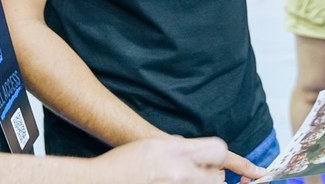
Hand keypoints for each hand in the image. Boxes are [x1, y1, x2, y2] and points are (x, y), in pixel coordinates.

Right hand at [93, 135, 264, 183]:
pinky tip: (174, 183)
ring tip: (185, 180)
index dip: (219, 155)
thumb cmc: (126, 162)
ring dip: (204, 183)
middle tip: (200, 173)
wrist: (105, 181)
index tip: (214, 158)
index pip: (219, 149)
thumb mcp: (154, 144)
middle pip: (219, 176)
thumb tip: (192, 148)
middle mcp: (182, 172)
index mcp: (177, 151)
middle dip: (213, 175)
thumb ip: (177, 145)